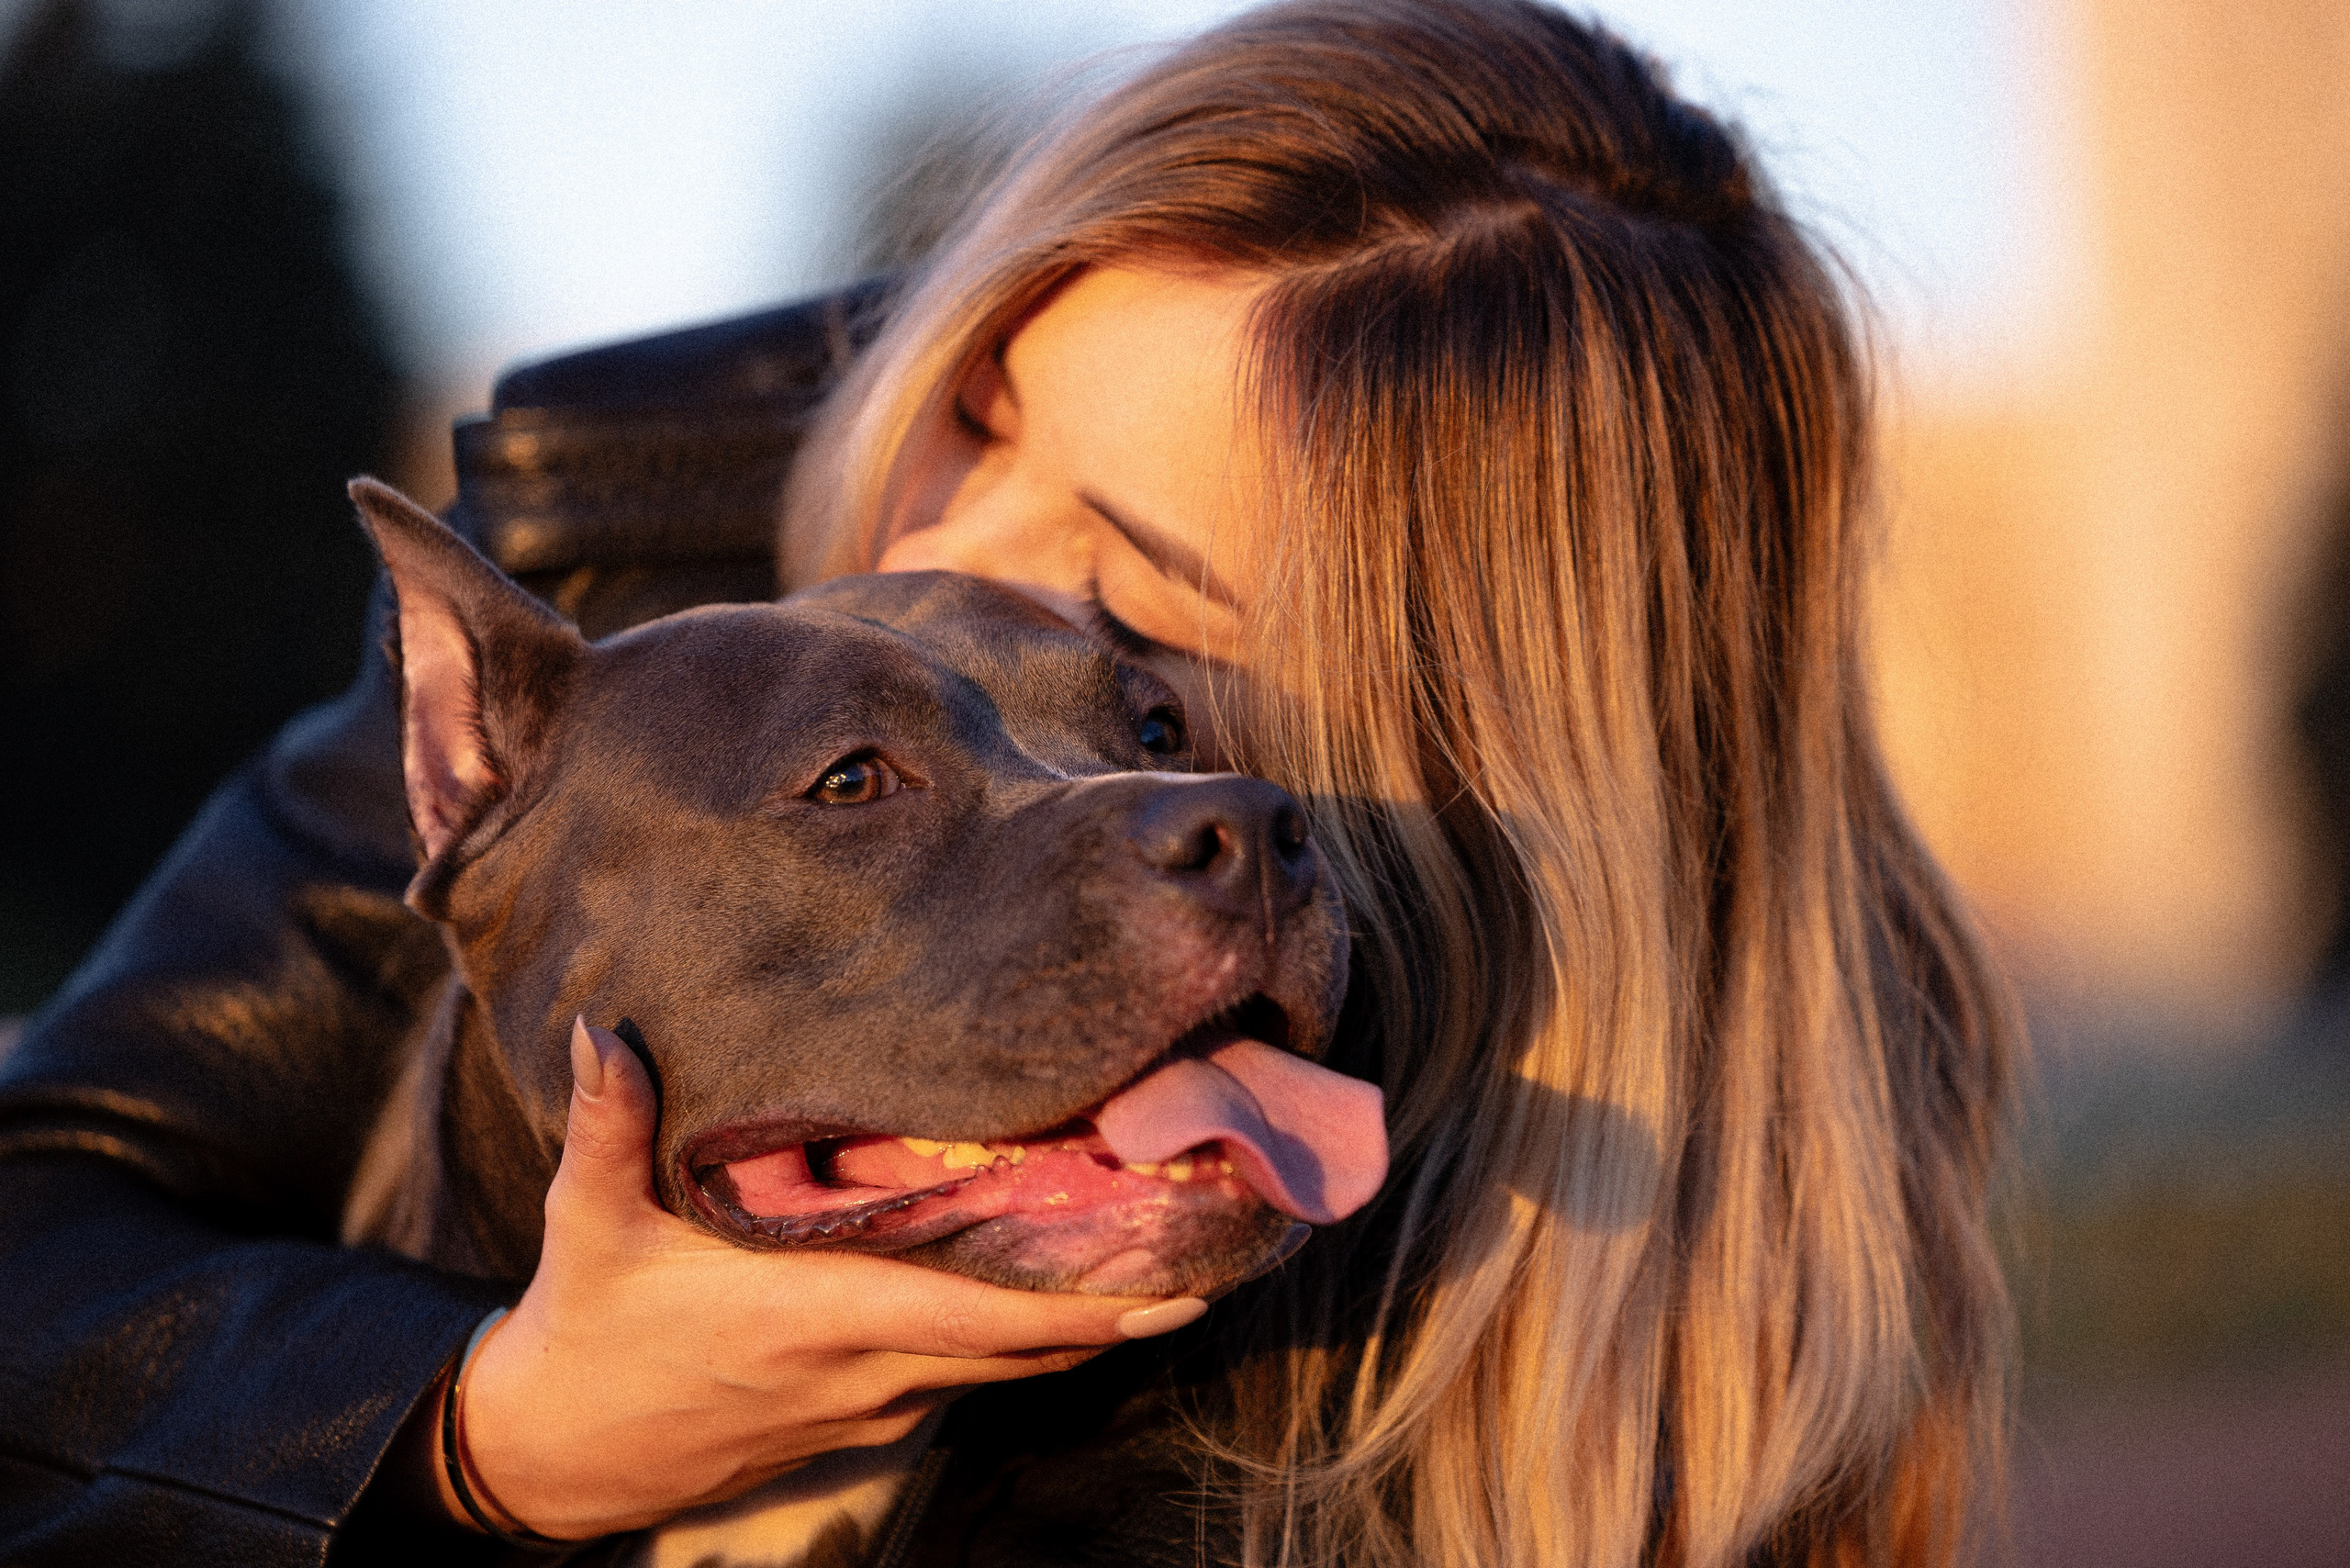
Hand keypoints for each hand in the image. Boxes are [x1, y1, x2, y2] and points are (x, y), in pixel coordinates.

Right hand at [443, 1019, 1201, 1540]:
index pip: (981, 1317)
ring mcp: (870, 1403)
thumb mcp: (589, 1222)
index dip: (1086, 1304)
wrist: (558, 1450)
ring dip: (1089, 1323)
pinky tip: (1070, 1293)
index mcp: (816, 1317)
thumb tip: (604, 1027)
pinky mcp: (862, 1419)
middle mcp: (864, 1369)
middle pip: (1028, 1346)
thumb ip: (609, 1122)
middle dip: (1126, 1303)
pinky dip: (1029, 1340)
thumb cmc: (588, 1327)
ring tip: (1173, 1259)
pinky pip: (971, 1377)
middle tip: (1216, 1242)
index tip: (1176, 1273)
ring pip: (1009, 1366)